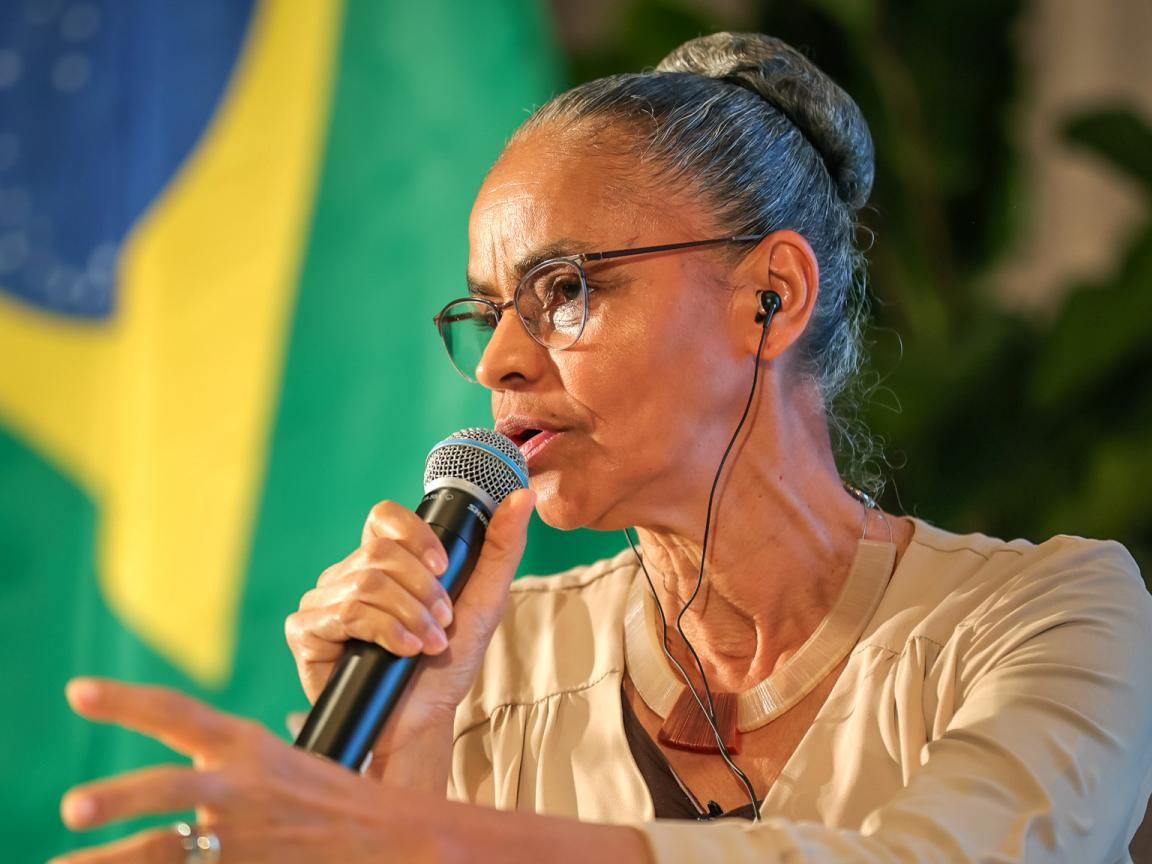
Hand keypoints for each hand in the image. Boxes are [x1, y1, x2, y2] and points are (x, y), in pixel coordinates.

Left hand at [54, 678, 446, 863]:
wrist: (386, 837)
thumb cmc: (330, 797)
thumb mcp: (281, 761)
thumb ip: (226, 762)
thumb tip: (181, 769)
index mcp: (246, 745)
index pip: (179, 712)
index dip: (127, 701)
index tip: (77, 691)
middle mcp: (239, 786)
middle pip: (169, 789)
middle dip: (119, 798)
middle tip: (72, 807)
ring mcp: (242, 836)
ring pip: (164, 850)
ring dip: (111, 862)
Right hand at [285, 489, 534, 768]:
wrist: (421, 721)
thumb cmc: (447, 664)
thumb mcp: (485, 601)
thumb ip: (502, 547)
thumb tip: (522, 496)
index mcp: (384, 560)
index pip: (385, 517)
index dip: (415, 535)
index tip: (443, 567)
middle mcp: (348, 574)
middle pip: (380, 553)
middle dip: (423, 590)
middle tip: (442, 622)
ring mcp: (323, 601)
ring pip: (365, 583)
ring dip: (409, 616)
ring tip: (427, 644)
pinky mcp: (305, 631)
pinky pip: (341, 613)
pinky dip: (383, 631)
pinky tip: (401, 652)